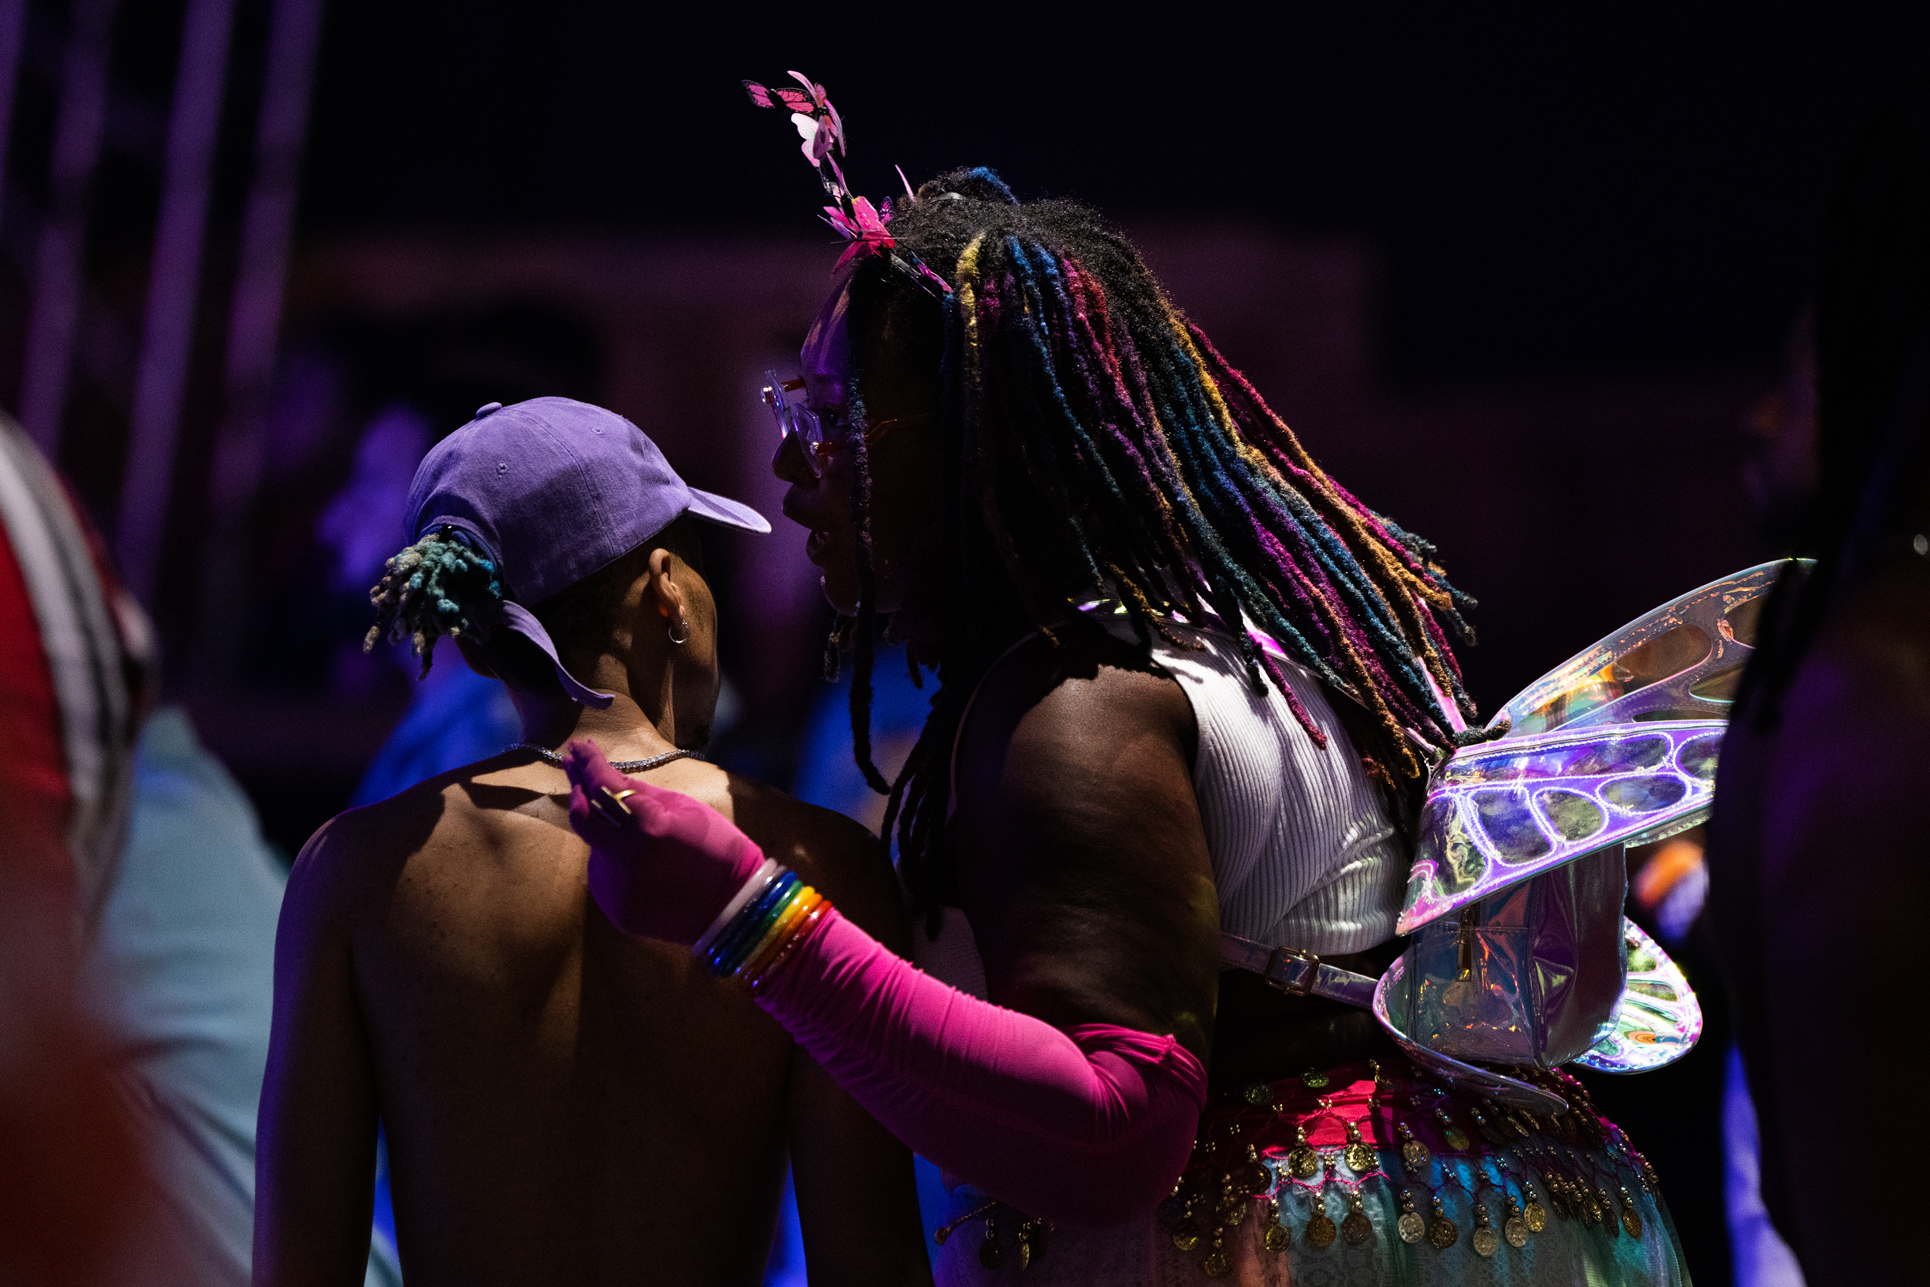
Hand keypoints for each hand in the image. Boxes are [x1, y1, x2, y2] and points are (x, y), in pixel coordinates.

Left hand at [561, 739, 766, 945]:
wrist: (732, 906)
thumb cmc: (718, 849)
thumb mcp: (686, 809)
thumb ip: (643, 794)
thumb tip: (608, 777)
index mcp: (648, 826)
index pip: (604, 785)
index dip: (589, 763)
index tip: (579, 746)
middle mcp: (624, 857)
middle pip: (582, 816)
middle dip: (576, 787)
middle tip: (572, 765)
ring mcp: (617, 887)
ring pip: (595, 848)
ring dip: (604, 832)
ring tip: (630, 830)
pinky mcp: (616, 909)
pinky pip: (606, 876)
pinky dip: (615, 862)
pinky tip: (638, 862)